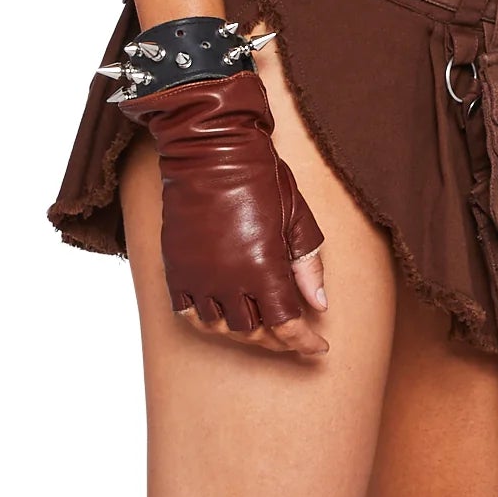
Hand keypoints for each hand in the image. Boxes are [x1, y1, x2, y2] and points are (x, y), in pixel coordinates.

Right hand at [122, 72, 328, 356]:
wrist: (209, 148)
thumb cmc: (260, 177)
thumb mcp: (296, 218)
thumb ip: (308, 266)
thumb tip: (320, 305)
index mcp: (265, 269)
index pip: (287, 326)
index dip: (304, 343)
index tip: (317, 348)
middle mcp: (230, 281)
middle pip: (254, 332)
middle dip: (276, 338)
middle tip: (289, 333)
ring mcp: (200, 277)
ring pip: (221, 327)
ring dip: (242, 329)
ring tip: (255, 320)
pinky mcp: (176, 269)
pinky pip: (187, 313)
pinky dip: (206, 318)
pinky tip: (221, 311)